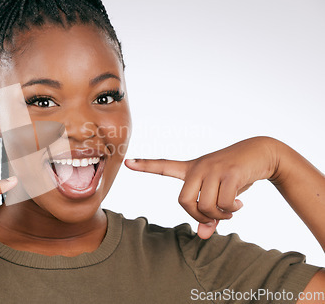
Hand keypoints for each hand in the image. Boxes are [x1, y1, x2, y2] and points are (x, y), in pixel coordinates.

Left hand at [125, 137, 279, 238]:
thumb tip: (202, 236)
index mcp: (191, 169)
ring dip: (220, 215)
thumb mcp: (218, 193)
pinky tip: (239, 203)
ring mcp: (213, 169)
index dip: (145, 165)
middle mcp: (198, 167)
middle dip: (199, 216)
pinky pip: (224, 203)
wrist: (261, 152)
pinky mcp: (230, 173)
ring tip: (231, 208)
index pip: (163, 166)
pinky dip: (231, 210)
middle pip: (184, 202)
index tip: (127, 162)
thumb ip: (207, 215)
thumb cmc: (234, 176)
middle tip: (215, 216)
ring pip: (206, 206)